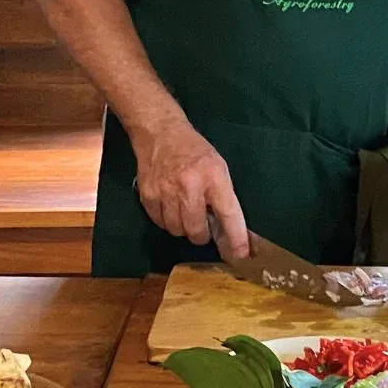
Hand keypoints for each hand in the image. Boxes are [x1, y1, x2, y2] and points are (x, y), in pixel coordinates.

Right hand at [128, 112, 247, 260]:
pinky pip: (160, 224)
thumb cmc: (195, 152)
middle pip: (197, 232)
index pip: (229, 214)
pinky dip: (166, 220)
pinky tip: (169, 204)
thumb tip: (228, 233)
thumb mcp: (218, 168)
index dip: (236, 238)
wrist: (160, 132)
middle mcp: (190, 186)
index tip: (240, 255)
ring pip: (177, 231)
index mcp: (214, 177)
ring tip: (184, 208)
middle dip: (201, 233)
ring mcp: (166, 192)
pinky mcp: (148, 196)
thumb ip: (223, 198)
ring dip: (183, 227)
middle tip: (201, 221)